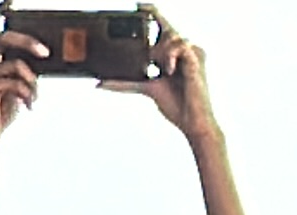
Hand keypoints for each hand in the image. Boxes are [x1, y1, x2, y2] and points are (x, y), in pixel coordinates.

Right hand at [0, 24, 41, 148]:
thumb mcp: (17, 86)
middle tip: (44, 54)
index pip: (2, 37)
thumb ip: (23, 71)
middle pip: (5, 39)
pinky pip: (16, 83)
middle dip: (28, 43)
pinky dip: (27, 95)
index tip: (41, 48)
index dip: (20, 35)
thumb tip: (40, 59)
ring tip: (34, 97)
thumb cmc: (1, 111)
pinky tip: (29, 106)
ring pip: (17, 64)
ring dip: (32, 82)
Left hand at [111, 27, 218, 141]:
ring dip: (161, 52)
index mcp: (174, 55)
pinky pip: (181, 47)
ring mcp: (192, 55)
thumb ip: (125, 83)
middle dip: (155, 36)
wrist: (191, 121)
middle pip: (167, 29)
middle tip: (151, 59)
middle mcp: (184, 52)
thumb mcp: (146, 89)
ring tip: (162, 71)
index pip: (163, 32)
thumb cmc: (175, 106)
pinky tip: (168, 71)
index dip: (153, 16)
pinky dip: (170, 57)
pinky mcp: (197, 61)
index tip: (140, 10)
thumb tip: (100, 83)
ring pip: (172, 36)